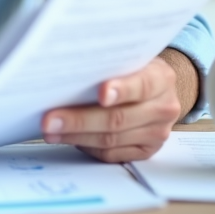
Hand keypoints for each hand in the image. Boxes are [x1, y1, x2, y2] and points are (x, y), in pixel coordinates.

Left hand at [41, 55, 182, 162]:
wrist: (159, 91)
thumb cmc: (135, 69)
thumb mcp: (131, 58)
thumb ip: (110, 65)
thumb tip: (67, 73)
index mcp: (161, 78)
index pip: (142, 85)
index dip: (121, 90)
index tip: (101, 93)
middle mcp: (163, 108)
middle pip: (118, 118)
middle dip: (80, 120)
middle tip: (50, 119)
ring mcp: (157, 133)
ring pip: (111, 140)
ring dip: (76, 136)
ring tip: (51, 131)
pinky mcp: (146, 152)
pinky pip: (112, 154)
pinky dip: (87, 147)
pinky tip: (69, 138)